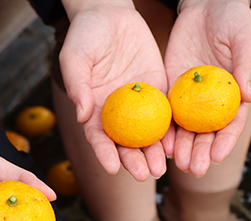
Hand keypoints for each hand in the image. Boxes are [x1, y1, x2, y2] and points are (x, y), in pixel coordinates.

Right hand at [59, 2, 171, 180]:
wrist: (110, 13)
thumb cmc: (85, 35)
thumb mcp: (74, 58)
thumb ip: (77, 86)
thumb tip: (82, 116)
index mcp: (94, 107)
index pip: (98, 136)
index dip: (104, 153)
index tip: (112, 167)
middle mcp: (117, 110)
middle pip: (125, 141)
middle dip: (134, 160)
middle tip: (144, 174)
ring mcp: (138, 101)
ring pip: (147, 132)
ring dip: (154, 151)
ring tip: (161, 167)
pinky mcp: (158, 89)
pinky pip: (165, 111)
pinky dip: (170, 129)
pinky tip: (176, 142)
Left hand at [164, 0, 250, 176]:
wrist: (205, 5)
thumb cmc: (232, 21)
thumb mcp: (245, 40)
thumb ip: (245, 67)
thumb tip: (247, 98)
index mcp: (232, 95)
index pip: (230, 124)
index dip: (225, 141)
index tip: (217, 156)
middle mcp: (210, 101)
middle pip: (205, 133)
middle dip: (200, 153)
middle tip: (193, 169)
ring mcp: (189, 97)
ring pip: (185, 128)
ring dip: (180, 147)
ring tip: (175, 163)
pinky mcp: (170, 88)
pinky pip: (166, 111)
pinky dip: (164, 128)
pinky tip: (159, 142)